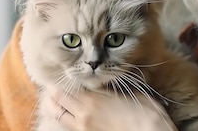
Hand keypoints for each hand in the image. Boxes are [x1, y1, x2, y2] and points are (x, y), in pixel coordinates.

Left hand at [47, 86, 177, 130]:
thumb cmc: (144, 113)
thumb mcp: (128, 92)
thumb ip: (110, 86)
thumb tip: (102, 78)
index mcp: (92, 100)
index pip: (65, 87)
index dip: (61, 79)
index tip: (61, 73)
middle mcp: (82, 114)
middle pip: (56, 100)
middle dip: (52, 91)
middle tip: (53, 84)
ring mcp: (82, 128)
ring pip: (57, 115)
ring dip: (53, 104)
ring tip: (53, 98)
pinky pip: (67, 125)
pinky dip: (62, 116)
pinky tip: (66, 112)